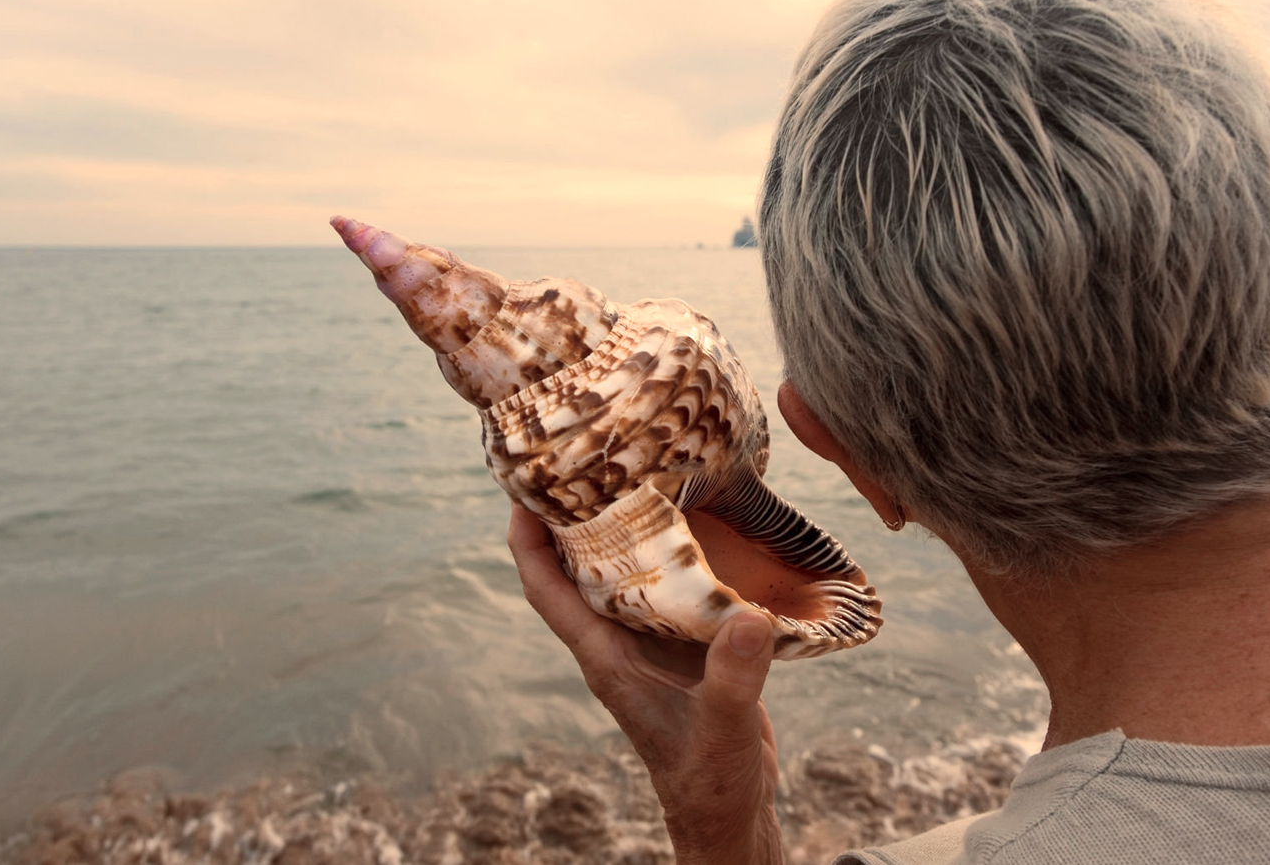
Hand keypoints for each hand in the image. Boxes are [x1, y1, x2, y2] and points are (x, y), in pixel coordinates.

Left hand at [508, 505, 785, 864]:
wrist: (732, 815)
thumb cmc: (713, 781)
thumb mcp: (725, 729)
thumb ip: (734, 679)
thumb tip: (748, 618)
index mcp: (606, 660)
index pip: (547, 591)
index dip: (526, 541)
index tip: (521, 487)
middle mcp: (619, 645)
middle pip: (578, 568)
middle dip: (572, 516)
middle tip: (583, 455)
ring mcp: (650, 645)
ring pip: (623, 573)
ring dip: (623, 528)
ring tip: (637, 470)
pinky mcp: (686, 648)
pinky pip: (670, 587)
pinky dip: (677, 553)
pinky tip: (704, 523)